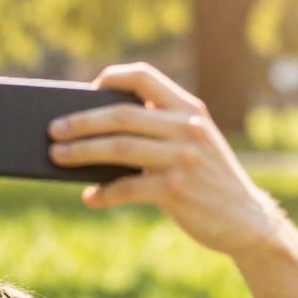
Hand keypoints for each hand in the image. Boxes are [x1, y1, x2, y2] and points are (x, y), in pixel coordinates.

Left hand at [48, 63, 288, 259]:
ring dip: (81, 152)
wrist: (245, 219)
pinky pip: (127, 188)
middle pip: (121, 115)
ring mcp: (182, 158)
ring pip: (119, 148)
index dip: (113, 77)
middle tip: (52, 130)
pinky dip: (103, 194)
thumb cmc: (208, 180)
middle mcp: (187, 128)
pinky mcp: (176, 190)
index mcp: (190, 109)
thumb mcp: (194, 144)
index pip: (145, 78)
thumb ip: (161, 131)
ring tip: (57, 156)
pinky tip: (89, 197)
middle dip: (82, 122)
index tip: (89, 88)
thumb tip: (98, 136)